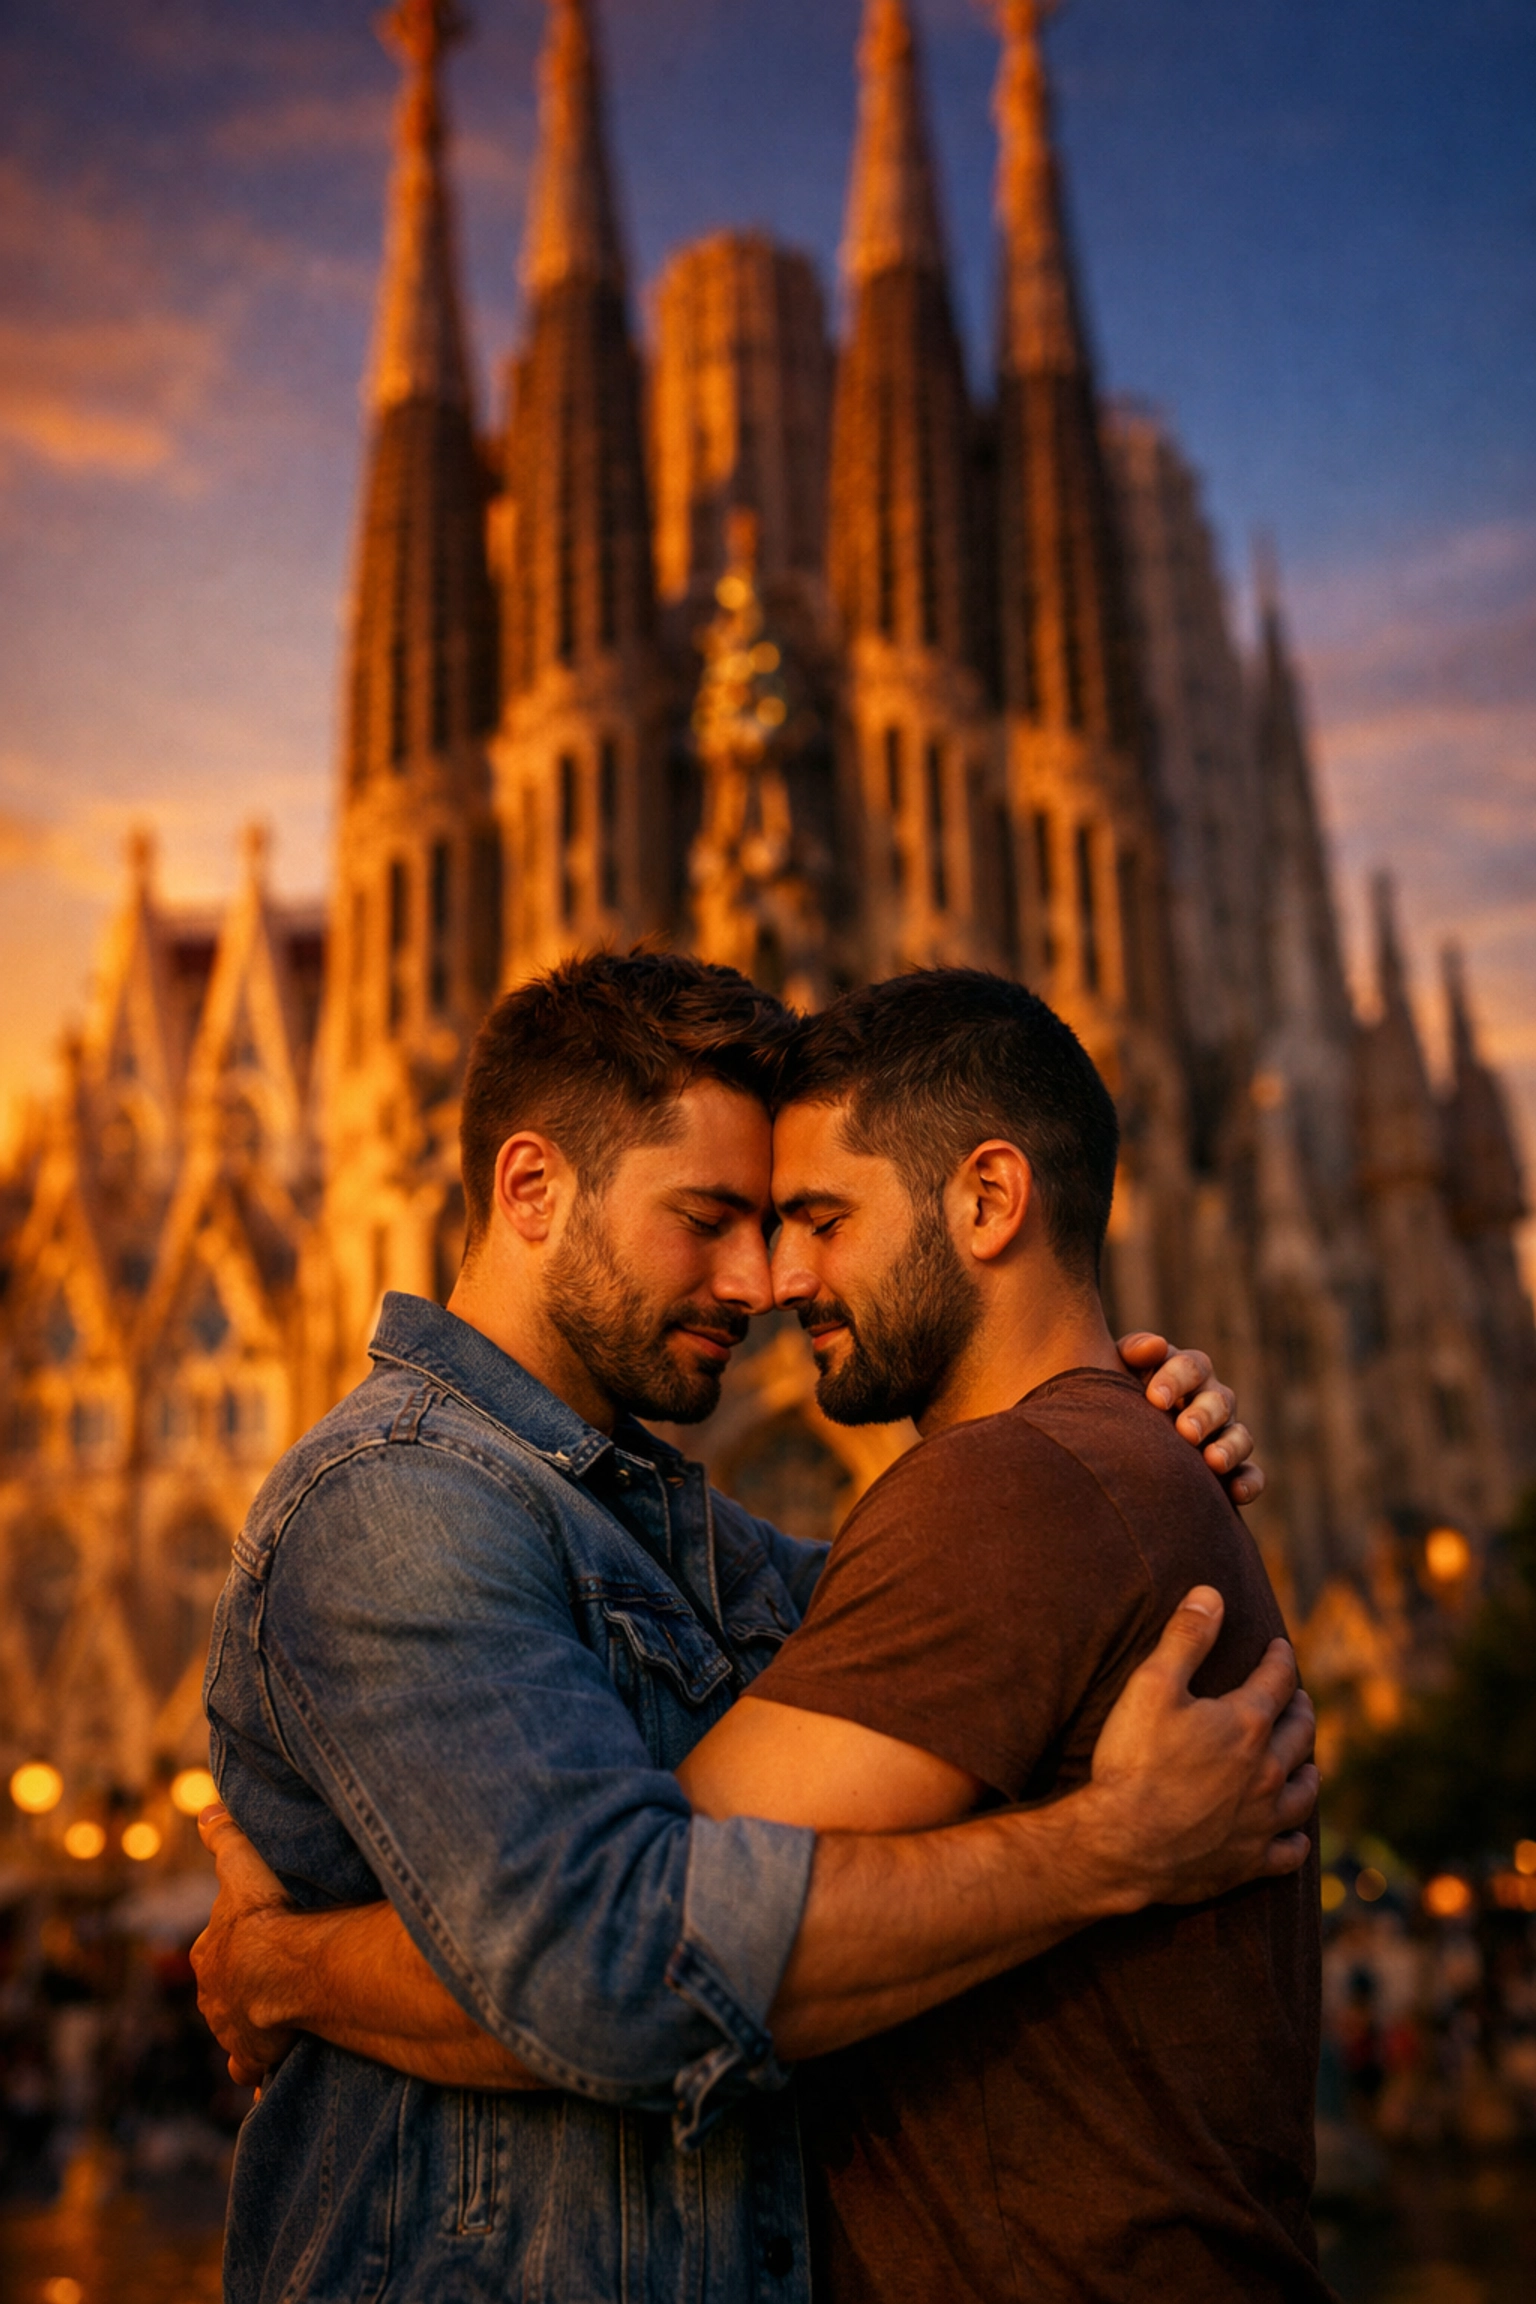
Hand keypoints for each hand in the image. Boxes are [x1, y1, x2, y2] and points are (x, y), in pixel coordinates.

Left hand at [192, 1804, 299, 2087]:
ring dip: (253, 2024)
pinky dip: (258, 2070)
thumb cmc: (266, 1915)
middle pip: (226, 1989)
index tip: (260, 1938)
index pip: (217, 1948)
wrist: (282, 1969)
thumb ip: (225, 1838)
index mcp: (209, 1952)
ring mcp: (230, 2029)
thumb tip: (205, 1810)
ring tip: (278, 2020)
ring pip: (237, 2027)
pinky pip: (251, 2067)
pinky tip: (269, 2076)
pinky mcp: (251, 2056)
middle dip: (244, 1986)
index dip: (238, 1943)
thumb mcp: (243, 1865)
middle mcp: (212, 1995)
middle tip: (274, 1978)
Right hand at [1085, 1587, 1316, 1906]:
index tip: (1280, 1648)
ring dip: (1307, 1770)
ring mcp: (1262, 1821)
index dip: (1280, 1659)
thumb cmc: (1132, 1762)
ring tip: (1305, 1761)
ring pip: (1304, 1792)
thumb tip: (1212, 1594)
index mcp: (1246, 1724)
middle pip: (1300, 1733)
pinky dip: (1296, 1840)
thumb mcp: (1151, 1686)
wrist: (1121, 1845)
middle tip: (1298, 1700)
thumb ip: (1185, 1638)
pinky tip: (1296, 1836)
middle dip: (1301, 1710)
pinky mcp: (1250, 1861)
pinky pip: (1289, 1851)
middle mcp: (1267, 1771)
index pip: (1277, 1681)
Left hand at [1117, 1332, 1263, 1505]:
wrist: (1110, 1444)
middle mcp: (1210, 1400)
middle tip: (1185, 1432)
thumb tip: (1154, 1346)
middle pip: (1219, 1401)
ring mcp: (1222, 1435)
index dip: (1176, 1379)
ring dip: (1230, 1448)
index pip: (1191, 1366)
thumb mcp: (1115, 1370)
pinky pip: (1251, 1474)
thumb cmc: (1112, 1398)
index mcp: (1185, 1372)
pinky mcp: (1230, 1471)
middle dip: (1203, 1415)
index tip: (1155, 1399)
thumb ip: (1133, 1352)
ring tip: (1212, 1462)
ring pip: (1240, 1436)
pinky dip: (1249, 1482)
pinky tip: (1236, 1493)